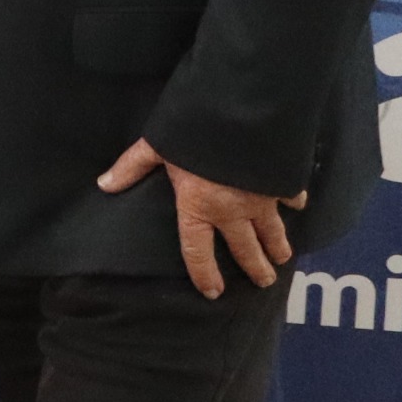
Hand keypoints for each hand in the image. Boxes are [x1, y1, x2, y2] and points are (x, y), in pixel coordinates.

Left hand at [99, 139, 307, 297]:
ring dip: (278, 246)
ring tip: (283, 259)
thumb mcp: (157, 146)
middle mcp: (232, 210)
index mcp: (197, 207)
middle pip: (244, 248)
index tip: (213, 292)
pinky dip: (295, 203)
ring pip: (273, 231)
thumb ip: (132, 167)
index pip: (197, 251)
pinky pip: (292, 197)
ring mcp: (261, 198)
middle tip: (264, 282)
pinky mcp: (283, 180)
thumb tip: (104, 184)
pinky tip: (298, 207)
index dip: (204, 274)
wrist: (242, 109)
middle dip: (256, 267)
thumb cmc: (193, 130)